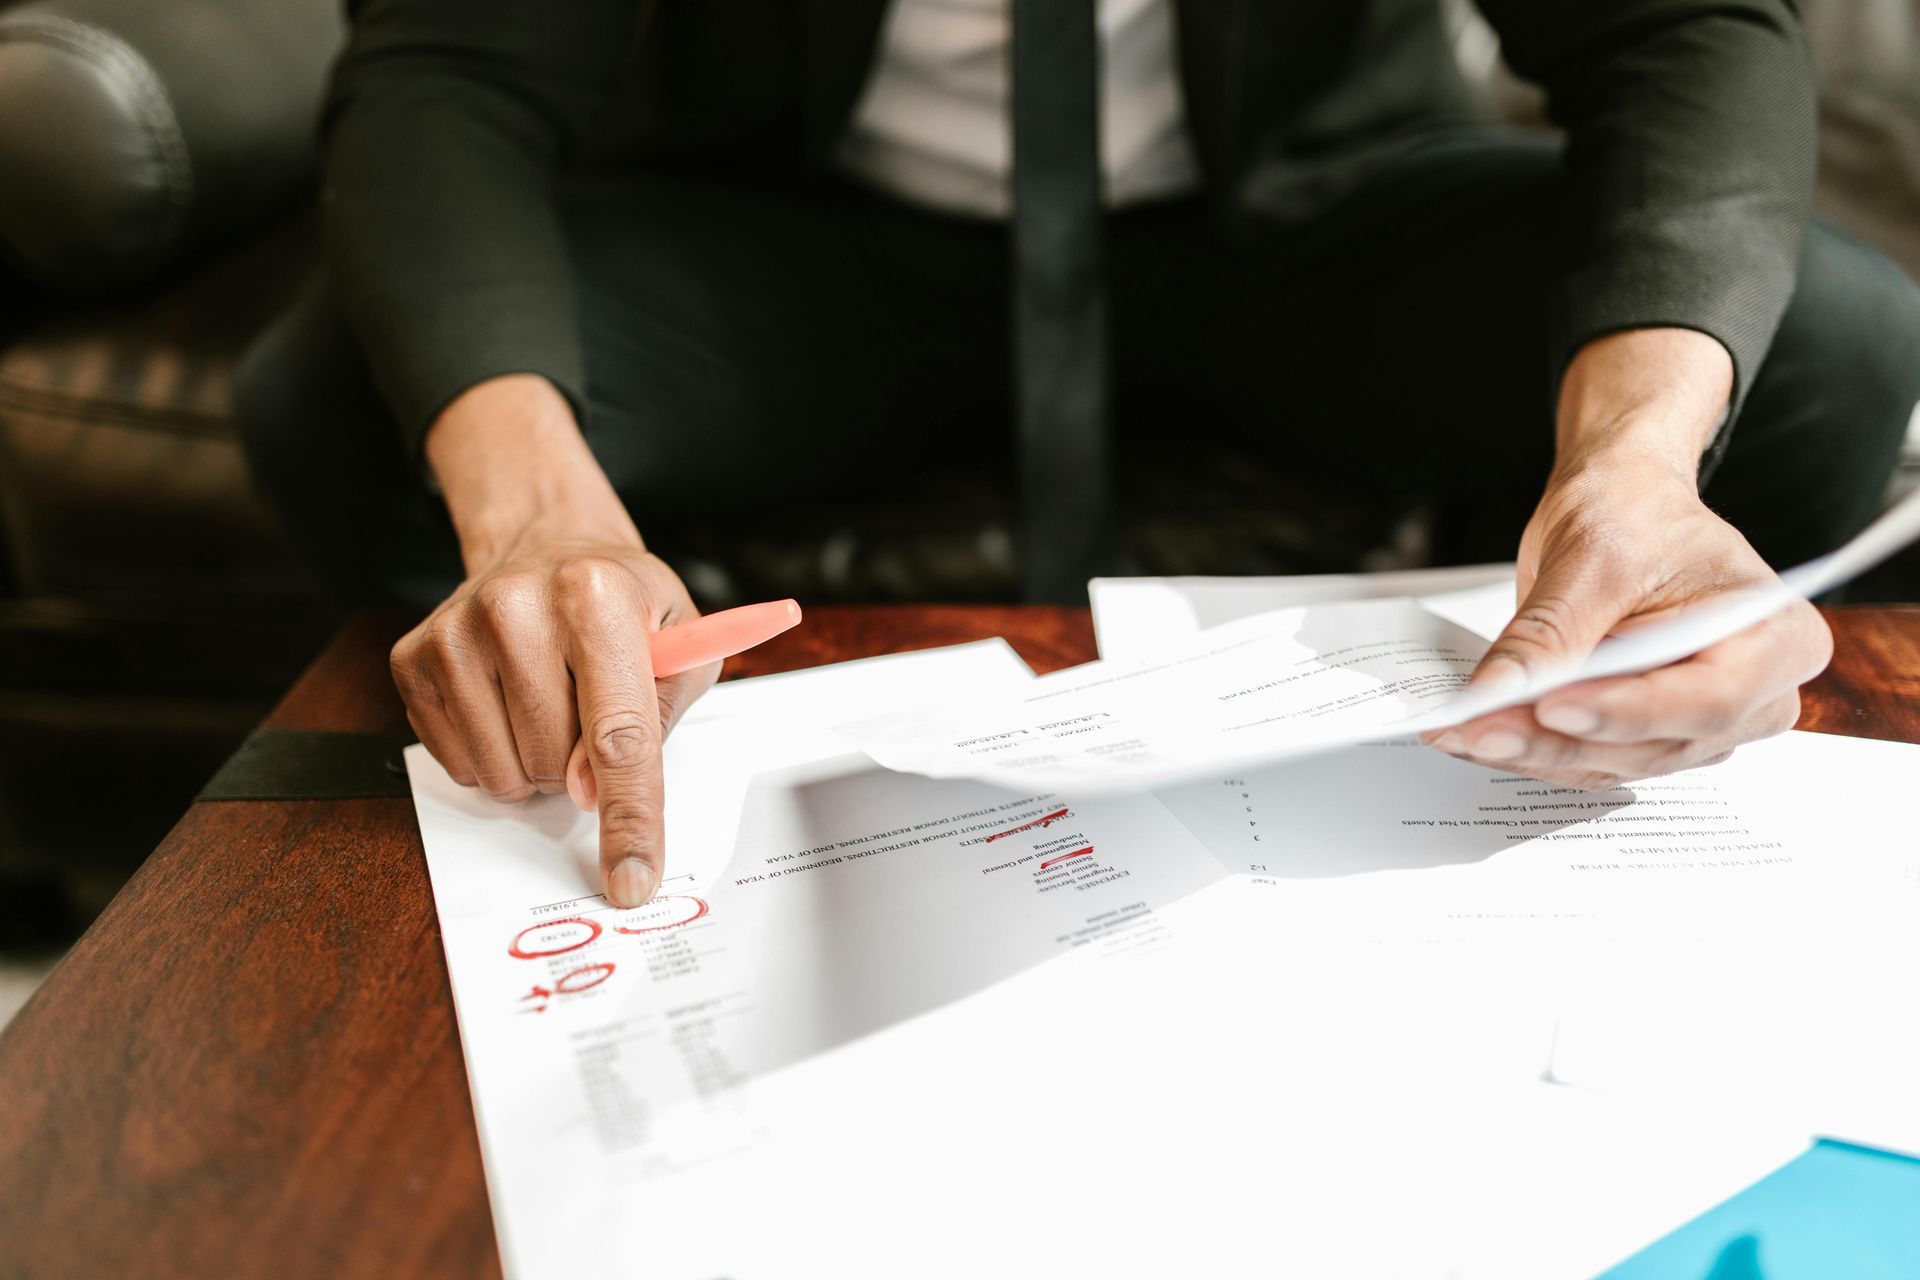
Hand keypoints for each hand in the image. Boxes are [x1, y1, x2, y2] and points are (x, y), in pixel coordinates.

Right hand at [394, 375, 719, 905]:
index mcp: (596, 596)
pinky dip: (497, 753)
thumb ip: (657, 721)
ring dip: (538, 763)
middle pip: (556, 765)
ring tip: (551, 700)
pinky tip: (508, 700)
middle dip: (581, 765)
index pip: (618, 735)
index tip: (631, 879)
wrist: (547, 545)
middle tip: (589, 707)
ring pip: (506, 774)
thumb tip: (590, 791)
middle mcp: (516, 607)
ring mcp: (454, 632)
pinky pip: (462, 764)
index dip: (629, 817)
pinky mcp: (413, 659)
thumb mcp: (681, 644)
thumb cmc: (625, 603)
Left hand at [1422, 456, 1830, 788]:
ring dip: (1534, 752)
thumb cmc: (1635, 512)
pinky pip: (1590, 758)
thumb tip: (1499, 692)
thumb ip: (1553, 632)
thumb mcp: (1593, 557)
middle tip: (1478, 727)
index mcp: (1776, 638)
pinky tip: (1477, 733)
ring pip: (1615, 762)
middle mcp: (1754, 695)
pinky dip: (1532, 748)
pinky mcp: (1646, 735)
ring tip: (1462, 730)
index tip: (1552, 708)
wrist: (1622, 504)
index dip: (1627, 712)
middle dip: (1560, 740)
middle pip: (1657, 742)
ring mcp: (1699, 724)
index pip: (1708, 697)